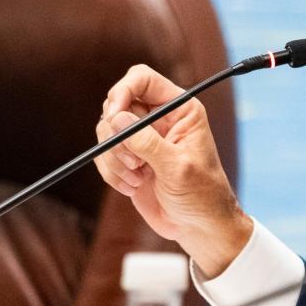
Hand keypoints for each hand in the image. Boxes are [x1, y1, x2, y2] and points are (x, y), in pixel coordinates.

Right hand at [94, 64, 251, 275]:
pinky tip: (133, 186)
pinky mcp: (128, 159)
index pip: (142, 79)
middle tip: (133, 160)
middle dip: (116, 133)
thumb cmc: (202, 195)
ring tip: (138, 178)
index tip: (115, 115)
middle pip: (117, 104)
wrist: (198, 226)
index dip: (123, 90)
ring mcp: (141, 139)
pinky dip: (110, 172)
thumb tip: (116, 118)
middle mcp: (159, 118)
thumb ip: (147, 142)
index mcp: (180, 109)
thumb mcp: (177, 167)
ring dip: (114, 157)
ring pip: (106, 131)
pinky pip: (103, 154)